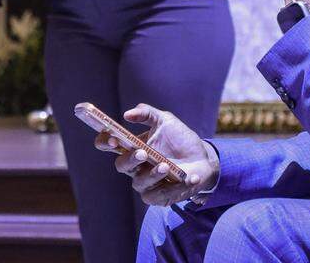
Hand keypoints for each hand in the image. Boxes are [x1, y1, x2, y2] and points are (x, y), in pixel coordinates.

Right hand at [93, 103, 218, 206]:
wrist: (204, 158)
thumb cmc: (180, 139)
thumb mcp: (165, 120)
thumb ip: (146, 113)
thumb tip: (127, 114)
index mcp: (132, 146)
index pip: (108, 144)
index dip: (105, 142)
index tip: (113, 138)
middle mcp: (135, 165)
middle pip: (121, 165)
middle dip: (130, 159)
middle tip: (142, 153)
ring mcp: (146, 182)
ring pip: (139, 183)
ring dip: (152, 175)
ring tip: (166, 166)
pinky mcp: (160, 197)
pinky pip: (158, 196)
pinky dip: (173, 188)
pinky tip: (188, 178)